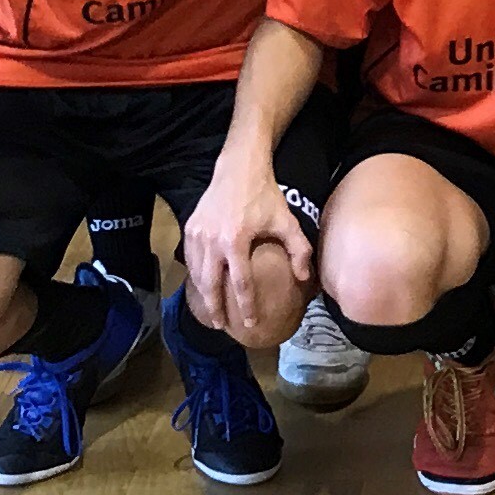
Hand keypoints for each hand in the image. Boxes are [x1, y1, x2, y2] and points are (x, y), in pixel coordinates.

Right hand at [181, 162, 313, 335]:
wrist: (239, 168)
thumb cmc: (265, 196)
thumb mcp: (286, 221)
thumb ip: (298, 250)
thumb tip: (304, 278)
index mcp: (235, 240)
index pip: (240, 283)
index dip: (246, 306)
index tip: (251, 323)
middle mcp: (212, 240)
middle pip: (211, 285)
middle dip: (216, 309)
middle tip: (222, 326)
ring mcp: (197, 234)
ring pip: (197, 275)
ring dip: (204, 296)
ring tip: (212, 311)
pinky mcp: (190, 228)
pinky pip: (191, 260)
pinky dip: (196, 277)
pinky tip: (204, 287)